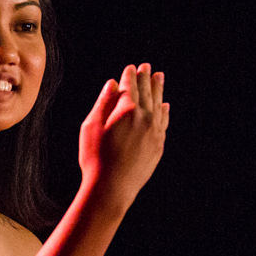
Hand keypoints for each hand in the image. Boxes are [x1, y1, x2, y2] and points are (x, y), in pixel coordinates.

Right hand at [78, 64, 168, 210]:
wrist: (111, 188)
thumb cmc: (95, 158)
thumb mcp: (91, 126)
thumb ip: (104, 102)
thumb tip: (112, 84)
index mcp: (126, 110)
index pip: (129, 86)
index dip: (129, 75)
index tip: (131, 68)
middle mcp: (144, 118)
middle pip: (146, 92)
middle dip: (145, 78)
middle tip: (147, 67)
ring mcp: (154, 132)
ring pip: (158, 105)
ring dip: (158, 90)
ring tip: (159, 77)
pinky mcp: (158, 146)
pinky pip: (164, 123)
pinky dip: (164, 112)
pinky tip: (165, 106)